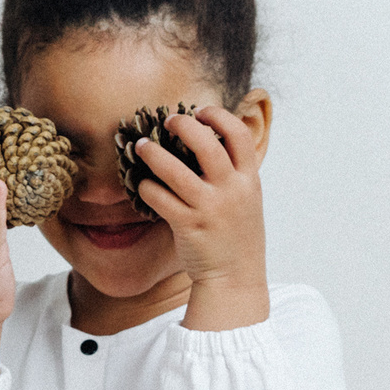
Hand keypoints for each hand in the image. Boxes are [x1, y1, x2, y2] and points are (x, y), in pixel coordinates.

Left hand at [126, 105, 269, 327]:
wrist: (235, 277)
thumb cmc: (236, 235)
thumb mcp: (247, 198)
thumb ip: (234, 172)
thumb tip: (209, 141)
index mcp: (249, 179)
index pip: (239, 134)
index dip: (218, 116)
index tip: (200, 111)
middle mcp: (232, 190)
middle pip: (207, 143)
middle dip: (183, 125)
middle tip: (167, 121)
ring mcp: (210, 208)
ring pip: (175, 170)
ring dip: (153, 153)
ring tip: (140, 146)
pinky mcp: (188, 225)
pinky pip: (160, 198)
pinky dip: (147, 187)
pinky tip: (142, 185)